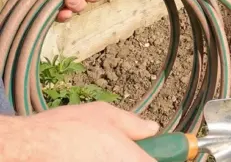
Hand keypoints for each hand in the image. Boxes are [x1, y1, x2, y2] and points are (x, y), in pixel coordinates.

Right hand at [0, 102, 158, 161]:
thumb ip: (134, 123)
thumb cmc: (66, 128)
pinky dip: (99, 161)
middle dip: (133, 157)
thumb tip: (152, 127)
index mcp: (132, 159)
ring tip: (97, 150)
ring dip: (112, 158)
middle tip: (119, 148)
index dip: (158, 158)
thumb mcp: (106, 114)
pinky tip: (86, 155)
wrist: (32, 143)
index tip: (155, 152)